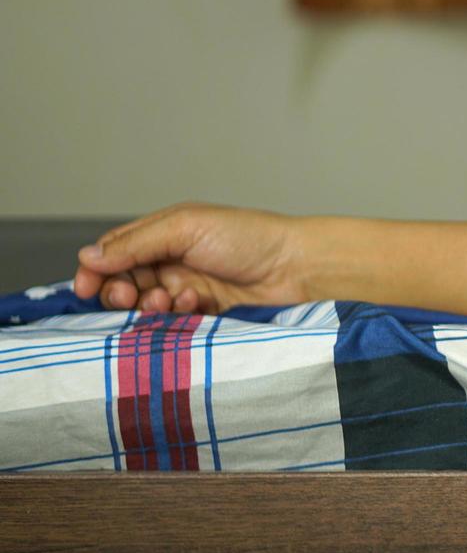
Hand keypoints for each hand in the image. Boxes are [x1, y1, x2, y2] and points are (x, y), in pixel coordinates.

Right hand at [73, 202, 308, 313]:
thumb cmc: (248, 238)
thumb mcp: (186, 228)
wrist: (296, 268)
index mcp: (164, 234)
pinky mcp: (202, 316)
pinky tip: (196, 305)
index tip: (85, 288)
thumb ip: (136, 243)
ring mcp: (186, 290)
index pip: (113, 254)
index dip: (95, 271)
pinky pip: (171, 324)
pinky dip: (176, 316)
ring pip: (145, 308)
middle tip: (133, 296)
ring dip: (150, 306)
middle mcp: (171, 262)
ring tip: (170, 299)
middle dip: (121, 293)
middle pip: (123, 284)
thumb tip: (87, 257)